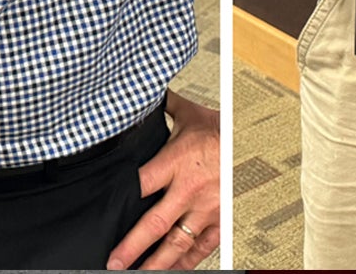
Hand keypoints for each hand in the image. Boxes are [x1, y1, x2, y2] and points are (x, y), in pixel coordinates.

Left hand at [106, 92, 218, 269]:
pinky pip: (203, 247)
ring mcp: (207, 209)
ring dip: (157, 262)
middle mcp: (190, 189)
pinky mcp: (220, 220)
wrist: (252, 138)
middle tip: (115, 262)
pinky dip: (187, 262)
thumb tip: (138, 99)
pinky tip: (172, 270)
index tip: (104, 213)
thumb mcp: (186, 115)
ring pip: (178, 243)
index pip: (140, 185)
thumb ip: (161, 110)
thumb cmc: (217, 129)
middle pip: (154, 224)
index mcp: (177, 162)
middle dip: (132, 246)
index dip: (120, 199)